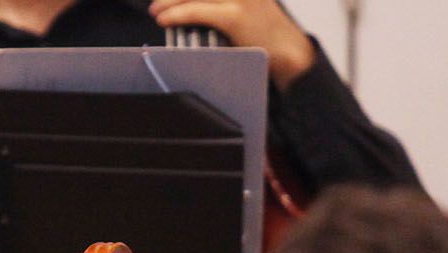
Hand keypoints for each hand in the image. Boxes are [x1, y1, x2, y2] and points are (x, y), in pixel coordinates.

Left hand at [148, 0, 315, 87]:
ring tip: (157, 11)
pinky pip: (198, 11)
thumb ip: (225, 1)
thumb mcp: (249, 4)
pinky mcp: (235, 16)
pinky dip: (177, 14)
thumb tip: (198, 4)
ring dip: (169, 2)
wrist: (290, 52)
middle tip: (158, 2)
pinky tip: (165, 19)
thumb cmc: (267, 32)